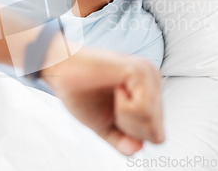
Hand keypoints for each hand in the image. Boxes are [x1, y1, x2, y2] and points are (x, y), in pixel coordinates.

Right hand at [40, 40, 164, 155]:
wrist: (61, 68)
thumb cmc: (80, 90)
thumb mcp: (104, 124)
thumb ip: (122, 140)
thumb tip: (138, 149)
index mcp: (148, 93)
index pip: (156, 134)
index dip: (132, 135)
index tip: (114, 114)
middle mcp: (154, 82)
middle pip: (157, 132)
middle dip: (128, 128)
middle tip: (112, 105)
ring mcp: (150, 75)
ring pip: (152, 122)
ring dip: (125, 117)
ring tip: (114, 94)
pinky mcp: (141, 71)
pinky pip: (144, 110)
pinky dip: (124, 108)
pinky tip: (116, 89)